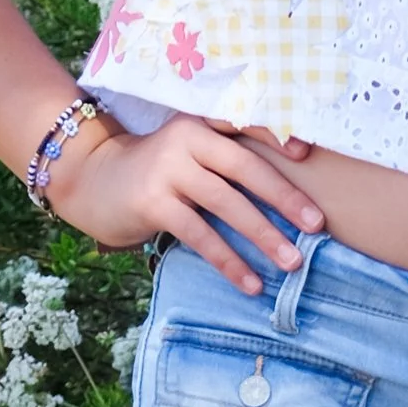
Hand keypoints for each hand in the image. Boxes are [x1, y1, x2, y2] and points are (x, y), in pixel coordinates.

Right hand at [42, 111, 323, 288]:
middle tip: (318, 224)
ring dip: (264, 235)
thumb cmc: (154, 170)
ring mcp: (168, 171)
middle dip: (285, 197)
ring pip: (226, 204)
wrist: (89, 179)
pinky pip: (201, 236)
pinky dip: (230, 262)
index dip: (275, 136)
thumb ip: (222, 158)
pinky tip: (251, 283)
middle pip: (245, 167)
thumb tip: (286, 190)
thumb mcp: (185, 151)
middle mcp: (185, 140)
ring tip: (294, 261)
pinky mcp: (153, 204)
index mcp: (199, 123)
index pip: (243, 123)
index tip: (308, 154)